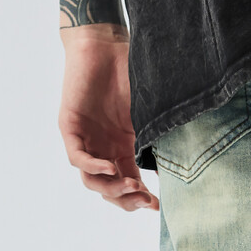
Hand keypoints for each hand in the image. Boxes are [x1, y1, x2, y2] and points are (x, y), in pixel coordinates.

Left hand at [58, 25, 157, 211]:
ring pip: (91, 180)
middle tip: (145, 200)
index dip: (141, 198)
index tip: (158, 206)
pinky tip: (111, 169)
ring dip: (112, 189)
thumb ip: (157, 136)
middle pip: (109, 189)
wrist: (105, 43)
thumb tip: (181, 164)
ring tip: (132, 186)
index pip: (129, 182)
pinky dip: (93, 167)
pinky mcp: (69, 127)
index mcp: (121, 147)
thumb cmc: (129, 71)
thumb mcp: (148, 112)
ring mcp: (84, 139)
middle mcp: (102, 147)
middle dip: (128, 199)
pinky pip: (77, 158)